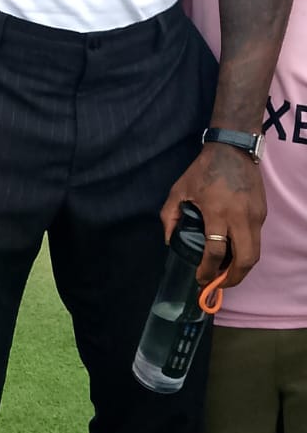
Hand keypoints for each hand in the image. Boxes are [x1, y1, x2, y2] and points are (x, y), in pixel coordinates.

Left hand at [160, 142, 264, 288]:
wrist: (233, 148)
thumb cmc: (203, 169)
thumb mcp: (179, 189)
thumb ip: (169, 216)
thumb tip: (169, 241)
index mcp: (217, 212)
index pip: (216, 251)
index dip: (208, 270)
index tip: (201, 278)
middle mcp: (240, 217)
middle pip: (244, 260)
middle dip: (232, 279)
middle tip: (219, 284)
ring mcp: (255, 216)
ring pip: (254, 254)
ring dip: (241, 269)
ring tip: (226, 274)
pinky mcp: (262, 214)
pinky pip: (256, 240)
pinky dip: (246, 253)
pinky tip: (233, 254)